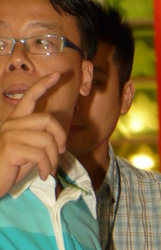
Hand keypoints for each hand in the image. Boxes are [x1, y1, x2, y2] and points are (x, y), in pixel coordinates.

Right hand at [0, 72, 63, 195]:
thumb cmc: (13, 167)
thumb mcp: (31, 150)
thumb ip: (42, 140)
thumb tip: (61, 141)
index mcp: (17, 121)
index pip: (30, 97)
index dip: (43, 85)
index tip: (57, 74)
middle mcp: (12, 124)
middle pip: (48, 120)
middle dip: (61, 137)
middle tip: (60, 152)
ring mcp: (10, 135)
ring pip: (47, 140)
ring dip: (54, 158)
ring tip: (49, 169)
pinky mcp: (11, 148)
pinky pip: (41, 154)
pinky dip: (47, 167)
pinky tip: (43, 175)